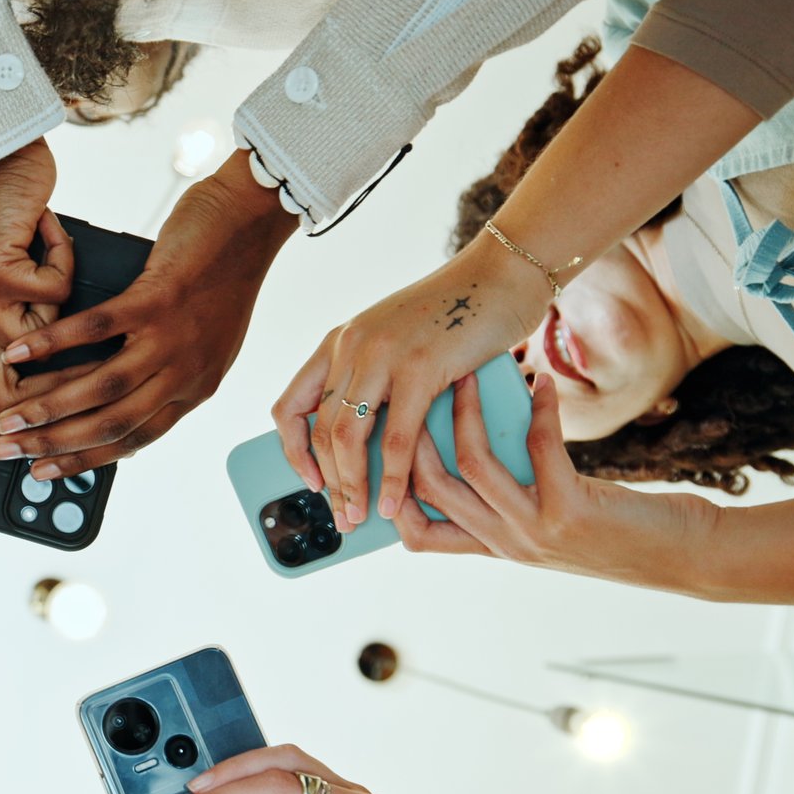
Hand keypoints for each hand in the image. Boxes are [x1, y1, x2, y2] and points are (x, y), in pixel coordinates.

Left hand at [0, 139, 65, 432]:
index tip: (31, 430)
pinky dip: (63, 263)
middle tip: (84, 381)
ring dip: (63, 319)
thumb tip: (36, 393)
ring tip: (57, 282)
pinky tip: (48, 237)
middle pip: (2, 398)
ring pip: (38, 349)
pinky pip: (53, 296)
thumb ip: (0, 336)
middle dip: (49, 399)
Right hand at [0, 152, 294, 477]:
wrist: (251, 223)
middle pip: (111, 424)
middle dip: (54, 444)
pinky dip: (55, 343)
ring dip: (49, 407)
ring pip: (103, 388)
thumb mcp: (204, 343)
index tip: (44, 470)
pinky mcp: (158, 299)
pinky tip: (22, 352)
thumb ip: (169, 374)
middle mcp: (185, 373)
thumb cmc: (224, 276)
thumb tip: (122, 398)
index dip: (84, 460)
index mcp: (194, 388)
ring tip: (11, 415)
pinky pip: (97, 329)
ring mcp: (172, 338)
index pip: (133, 440)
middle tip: (9, 451)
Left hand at [276, 240, 546, 532]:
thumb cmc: (460, 313)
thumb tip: (369, 442)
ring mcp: (382, 355)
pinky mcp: (419, 367)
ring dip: (352, 487)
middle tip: (343, 518)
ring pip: (347, 437)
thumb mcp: (399, 340)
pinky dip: (392, 478)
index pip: (290, 406)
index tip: (310, 481)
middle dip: (329, 483)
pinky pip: (395, 437)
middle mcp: (350, 347)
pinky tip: (394, 503)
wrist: (503, 274)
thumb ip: (376, 378)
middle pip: (320, 430)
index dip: (292, 450)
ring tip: (361, 518)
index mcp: (339, 342)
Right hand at [394, 371, 720, 591]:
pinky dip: (538, 408)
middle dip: (414, 431)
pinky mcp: (571, 510)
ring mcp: (535, 531)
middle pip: (430, 488)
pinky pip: (538, 447)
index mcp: (496, 549)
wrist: (685, 559)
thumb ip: (515, 496)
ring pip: (472, 464)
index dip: (393, 489)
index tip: (390, 437)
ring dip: (467, 411)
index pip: (416, 535)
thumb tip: (486, 437)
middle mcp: (507, 544)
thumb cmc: (621, 532)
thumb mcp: (552, 520)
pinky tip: (542, 383)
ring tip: (469, 374)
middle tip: (418, 385)